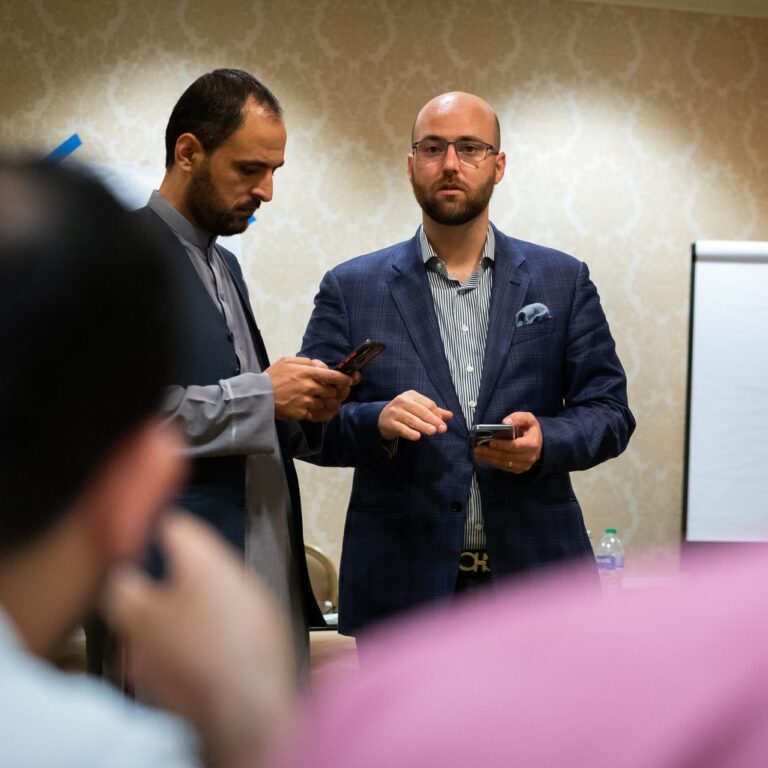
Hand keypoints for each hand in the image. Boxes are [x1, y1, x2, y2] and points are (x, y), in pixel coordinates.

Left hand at [104, 513, 293, 767]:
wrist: (253, 703)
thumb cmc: (230, 634)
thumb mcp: (209, 564)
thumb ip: (182, 536)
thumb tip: (168, 520)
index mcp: (137, 613)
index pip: (119, 581)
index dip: (136, 562)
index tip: (152, 551)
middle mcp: (139, 650)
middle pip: (141, 615)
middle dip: (165, 598)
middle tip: (195, 583)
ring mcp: (162, 681)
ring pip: (164, 645)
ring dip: (184, 630)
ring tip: (217, 616)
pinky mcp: (188, 702)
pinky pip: (188, 670)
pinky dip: (202, 657)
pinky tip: (227, 648)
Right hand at [266, 356, 355, 421]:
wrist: (259, 396)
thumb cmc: (273, 376)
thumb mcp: (288, 361)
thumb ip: (307, 362)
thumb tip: (322, 367)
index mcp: (308, 372)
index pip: (334, 376)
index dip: (344, 379)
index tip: (349, 380)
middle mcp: (310, 387)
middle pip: (334, 391)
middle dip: (339, 391)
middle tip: (339, 392)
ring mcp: (307, 401)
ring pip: (329, 403)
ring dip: (332, 403)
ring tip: (331, 401)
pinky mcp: (303, 413)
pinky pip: (321, 415)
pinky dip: (328, 414)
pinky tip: (328, 411)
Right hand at [378, 390, 452, 440]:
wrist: (382, 419)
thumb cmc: (404, 413)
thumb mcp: (418, 409)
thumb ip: (434, 411)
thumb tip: (450, 415)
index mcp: (411, 395)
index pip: (428, 404)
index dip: (437, 414)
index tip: (442, 424)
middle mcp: (402, 401)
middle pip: (421, 411)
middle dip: (433, 420)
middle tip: (442, 429)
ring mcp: (394, 412)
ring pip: (412, 420)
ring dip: (423, 426)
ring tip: (432, 432)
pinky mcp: (389, 423)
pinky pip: (401, 428)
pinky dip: (409, 432)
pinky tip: (417, 437)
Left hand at [474, 412, 542, 473]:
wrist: (538, 442)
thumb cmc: (530, 429)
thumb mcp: (528, 419)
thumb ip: (518, 418)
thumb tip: (505, 422)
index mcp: (532, 444)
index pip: (515, 446)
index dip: (502, 445)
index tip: (490, 442)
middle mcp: (529, 457)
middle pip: (507, 456)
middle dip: (491, 453)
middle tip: (477, 448)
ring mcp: (524, 465)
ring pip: (504, 464)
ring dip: (489, 459)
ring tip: (477, 453)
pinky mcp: (518, 469)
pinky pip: (504, 468)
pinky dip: (493, 463)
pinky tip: (484, 457)